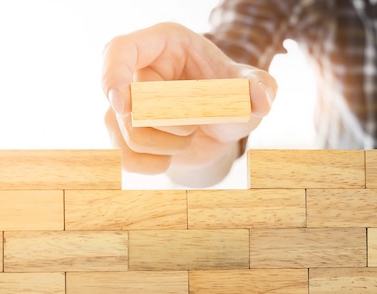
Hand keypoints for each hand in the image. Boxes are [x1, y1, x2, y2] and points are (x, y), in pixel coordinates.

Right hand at [102, 22, 276, 185]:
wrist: (221, 128)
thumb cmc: (231, 97)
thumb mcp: (251, 88)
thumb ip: (261, 87)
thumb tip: (262, 100)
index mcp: (163, 44)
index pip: (120, 49)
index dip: (113, 73)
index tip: (122, 103)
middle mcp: (137, 71)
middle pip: (131, 103)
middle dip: (173, 122)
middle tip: (198, 121)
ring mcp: (125, 105)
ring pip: (130, 135)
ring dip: (169, 145)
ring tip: (190, 135)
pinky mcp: (124, 135)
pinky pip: (127, 159)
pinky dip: (154, 165)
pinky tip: (172, 158)